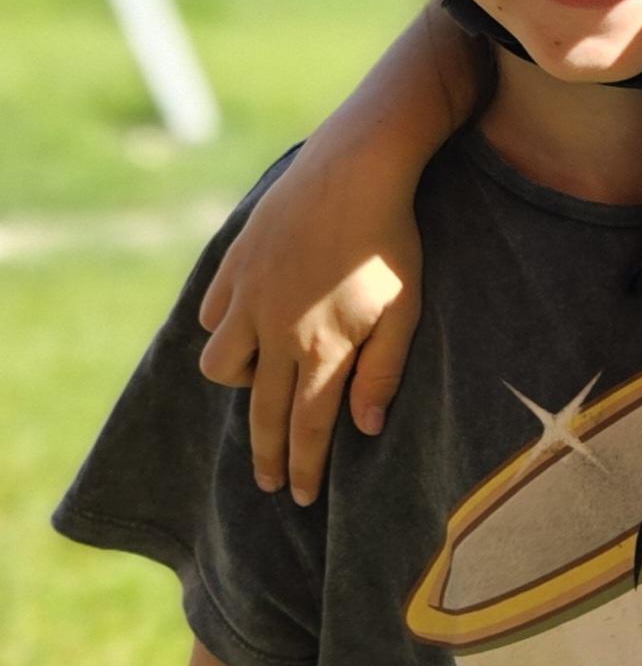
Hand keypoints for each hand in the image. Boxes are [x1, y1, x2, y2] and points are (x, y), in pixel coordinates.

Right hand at [198, 148, 421, 504]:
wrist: (355, 167)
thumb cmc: (390, 241)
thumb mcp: (405, 309)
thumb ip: (383, 370)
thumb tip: (365, 427)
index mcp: (323, 348)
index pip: (307, 428)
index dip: (304, 468)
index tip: (300, 497)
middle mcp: (277, 332)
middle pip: (262, 412)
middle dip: (266, 455)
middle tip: (269, 483)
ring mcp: (249, 298)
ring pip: (221, 364)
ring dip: (239, 386)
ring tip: (259, 390)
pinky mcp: (235, 265)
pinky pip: (213, 314)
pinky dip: (224, 329)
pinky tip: (243, 329)